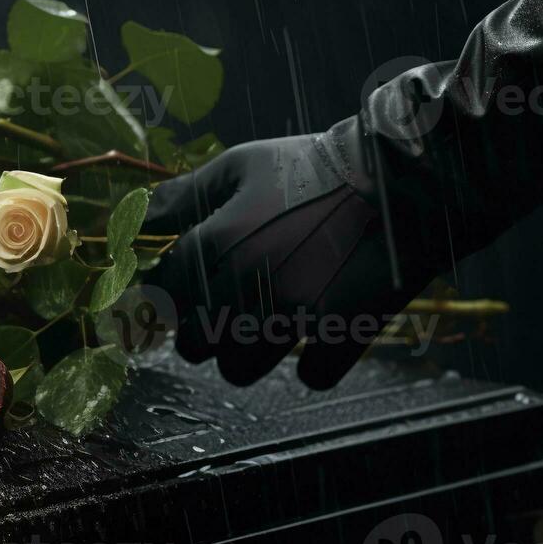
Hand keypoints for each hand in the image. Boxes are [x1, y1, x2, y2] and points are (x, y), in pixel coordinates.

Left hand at [144, 130, 437, 389]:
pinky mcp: (343, 331)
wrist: (404, 172)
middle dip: (207, 332)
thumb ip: (183, 197)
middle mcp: (244, 285)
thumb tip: (138, 216)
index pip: (161, 298)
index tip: (187, 294)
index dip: (170, 299)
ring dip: (252, 353)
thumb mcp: (241, 167)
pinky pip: (311, 376)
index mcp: (212, 245)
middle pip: (193, 346)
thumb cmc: (315, 167)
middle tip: (237, 306)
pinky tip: (327, 330)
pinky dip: (319, 360)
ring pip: (240, 370)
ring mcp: (294, 313)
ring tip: (277, 319)